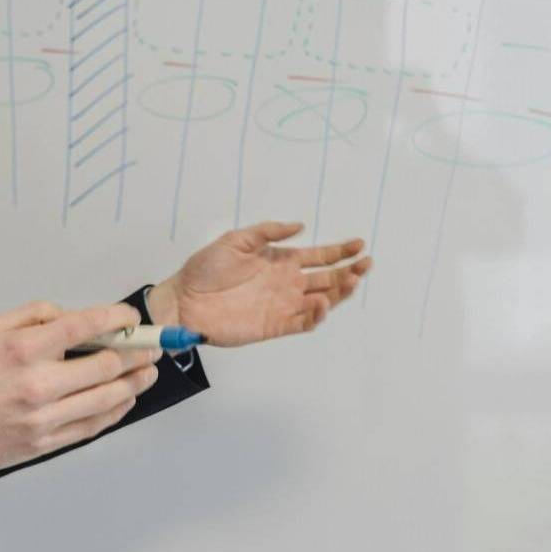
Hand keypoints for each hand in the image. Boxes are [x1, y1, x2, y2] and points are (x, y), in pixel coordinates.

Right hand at [0, 301, 160, 471]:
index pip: (86, 327)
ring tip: (148, 372)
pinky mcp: (44, 443)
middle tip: (152, 346)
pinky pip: (92, 427)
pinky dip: (114, 411)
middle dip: (137, 353)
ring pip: (106, 399)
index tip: (130, 318)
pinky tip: (124, 400)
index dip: (117, 320)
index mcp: (24, 349)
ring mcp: (43, 418)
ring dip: (135, 383)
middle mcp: (38, 384)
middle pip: (106, 365)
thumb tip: (70, 315)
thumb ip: (34, 315)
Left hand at [149, 221, 370, 346]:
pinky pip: (303, 323)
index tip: (359, 245)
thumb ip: (268, 232)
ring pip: (322, 300)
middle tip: (365, 264)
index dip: (340, 251)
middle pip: (327, 278)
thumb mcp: (236, 240)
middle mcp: (287, 283)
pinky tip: (322, 304)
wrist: (185, 301)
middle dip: (349, 271)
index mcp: (280, 261)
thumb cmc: (205, 268)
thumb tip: (300, 225)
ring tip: (352, 281)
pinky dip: (316, 316)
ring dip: (340, 292)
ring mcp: (283, 305)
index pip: (319, 256)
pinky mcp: (275, 326)